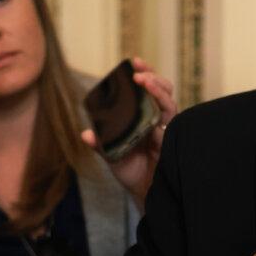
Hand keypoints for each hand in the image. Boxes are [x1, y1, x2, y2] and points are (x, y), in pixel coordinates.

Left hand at [81, 57, 178, 210]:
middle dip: (154, 79)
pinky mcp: (171, 146)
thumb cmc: (130, 169)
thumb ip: (101, 144)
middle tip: (140, 73)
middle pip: (164, 92)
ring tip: (146, 83)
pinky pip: (170, 131)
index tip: (134, 61)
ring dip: (158, 93)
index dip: (145, 74)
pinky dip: (162, 122)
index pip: (149, 89)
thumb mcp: (112, 154)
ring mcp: (167, 132)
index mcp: (145, 116)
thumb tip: (85, 133)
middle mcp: (158, 121)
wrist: (143, 193)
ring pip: (170, 106)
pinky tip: (154, 117)